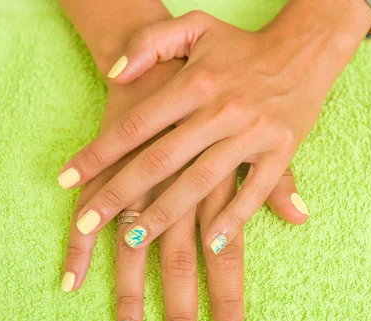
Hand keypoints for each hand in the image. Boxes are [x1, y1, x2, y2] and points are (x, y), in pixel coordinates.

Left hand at [58, 0, 370, 252]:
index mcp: (195, 82)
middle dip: (119, 195)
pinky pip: (252, 192)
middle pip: (159, 161)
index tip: (67, 178)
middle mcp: (220, 110)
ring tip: (133, 238)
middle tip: (87, 223)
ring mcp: (251, 134)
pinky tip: (209, 244)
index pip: (135, 124)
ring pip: (199, 182)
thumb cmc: (241, 45)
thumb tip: (115, 74)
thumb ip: (149, 43)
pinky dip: (233, 219)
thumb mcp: (194, 28)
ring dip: (165, 214)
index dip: (98, 152)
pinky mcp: (280, 151)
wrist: (303, 50)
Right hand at [61, 60, 307, 320]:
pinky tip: (71, 284)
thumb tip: (300, 217)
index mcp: (215, 183)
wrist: (165, 56)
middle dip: (179, 308)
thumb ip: (274, 180)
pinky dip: (79, 248)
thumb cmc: (218, 101)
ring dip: (129, 293)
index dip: (226, 293)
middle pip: (178, 260)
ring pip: (132, 246)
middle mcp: (177, 188)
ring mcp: (140, 180)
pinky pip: (88, 218)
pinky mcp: (108, 171)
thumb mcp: (252, 131)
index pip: (225, 252)